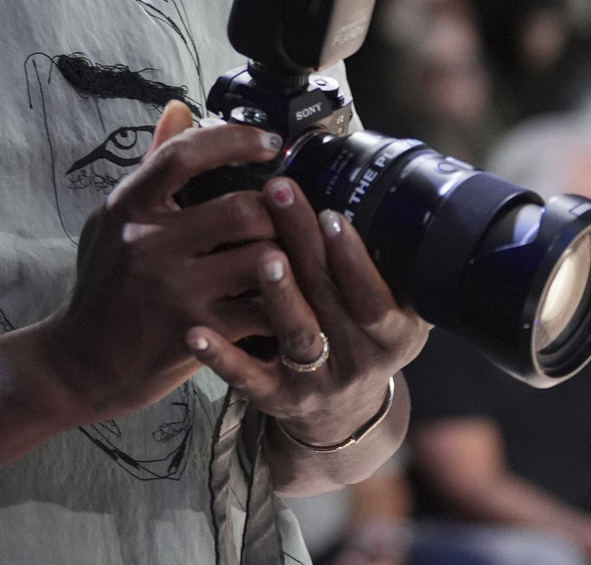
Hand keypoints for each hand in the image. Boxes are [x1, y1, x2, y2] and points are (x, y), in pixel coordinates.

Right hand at [28, 101, 291, 423]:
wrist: (79, 362)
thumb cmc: (103, 285)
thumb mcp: (113, 220)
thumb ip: (152, 167)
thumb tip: (179, 109)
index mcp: (129, 206)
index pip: (186, 154)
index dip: (236, 140)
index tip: (271, 141)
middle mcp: (148, 243)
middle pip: (242, 209)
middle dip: (278, 213)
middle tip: (293, 217)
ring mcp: (173, 290)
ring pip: (261, 260)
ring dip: (289, 259)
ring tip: (298, 258)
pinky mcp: (195, 335)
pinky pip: (261, 313)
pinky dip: (283, 306)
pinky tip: (289, 302)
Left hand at [182, 143, 430, 446]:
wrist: (341, 413)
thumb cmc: (357, 333)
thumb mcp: (386, 303)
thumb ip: (378, 257)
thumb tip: (358, 178)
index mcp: (394, 330)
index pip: (377, 294)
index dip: (356, 258)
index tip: (332, 215)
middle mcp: (362, 358)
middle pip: (332, 299)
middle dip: (307, 245)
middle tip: (280, 195)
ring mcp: (318, 381)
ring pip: (299, 336)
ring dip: (281, 294)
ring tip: (260, 255)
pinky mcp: (278, 399)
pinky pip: (249, 379)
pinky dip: (223, 356)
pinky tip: (195, 330)